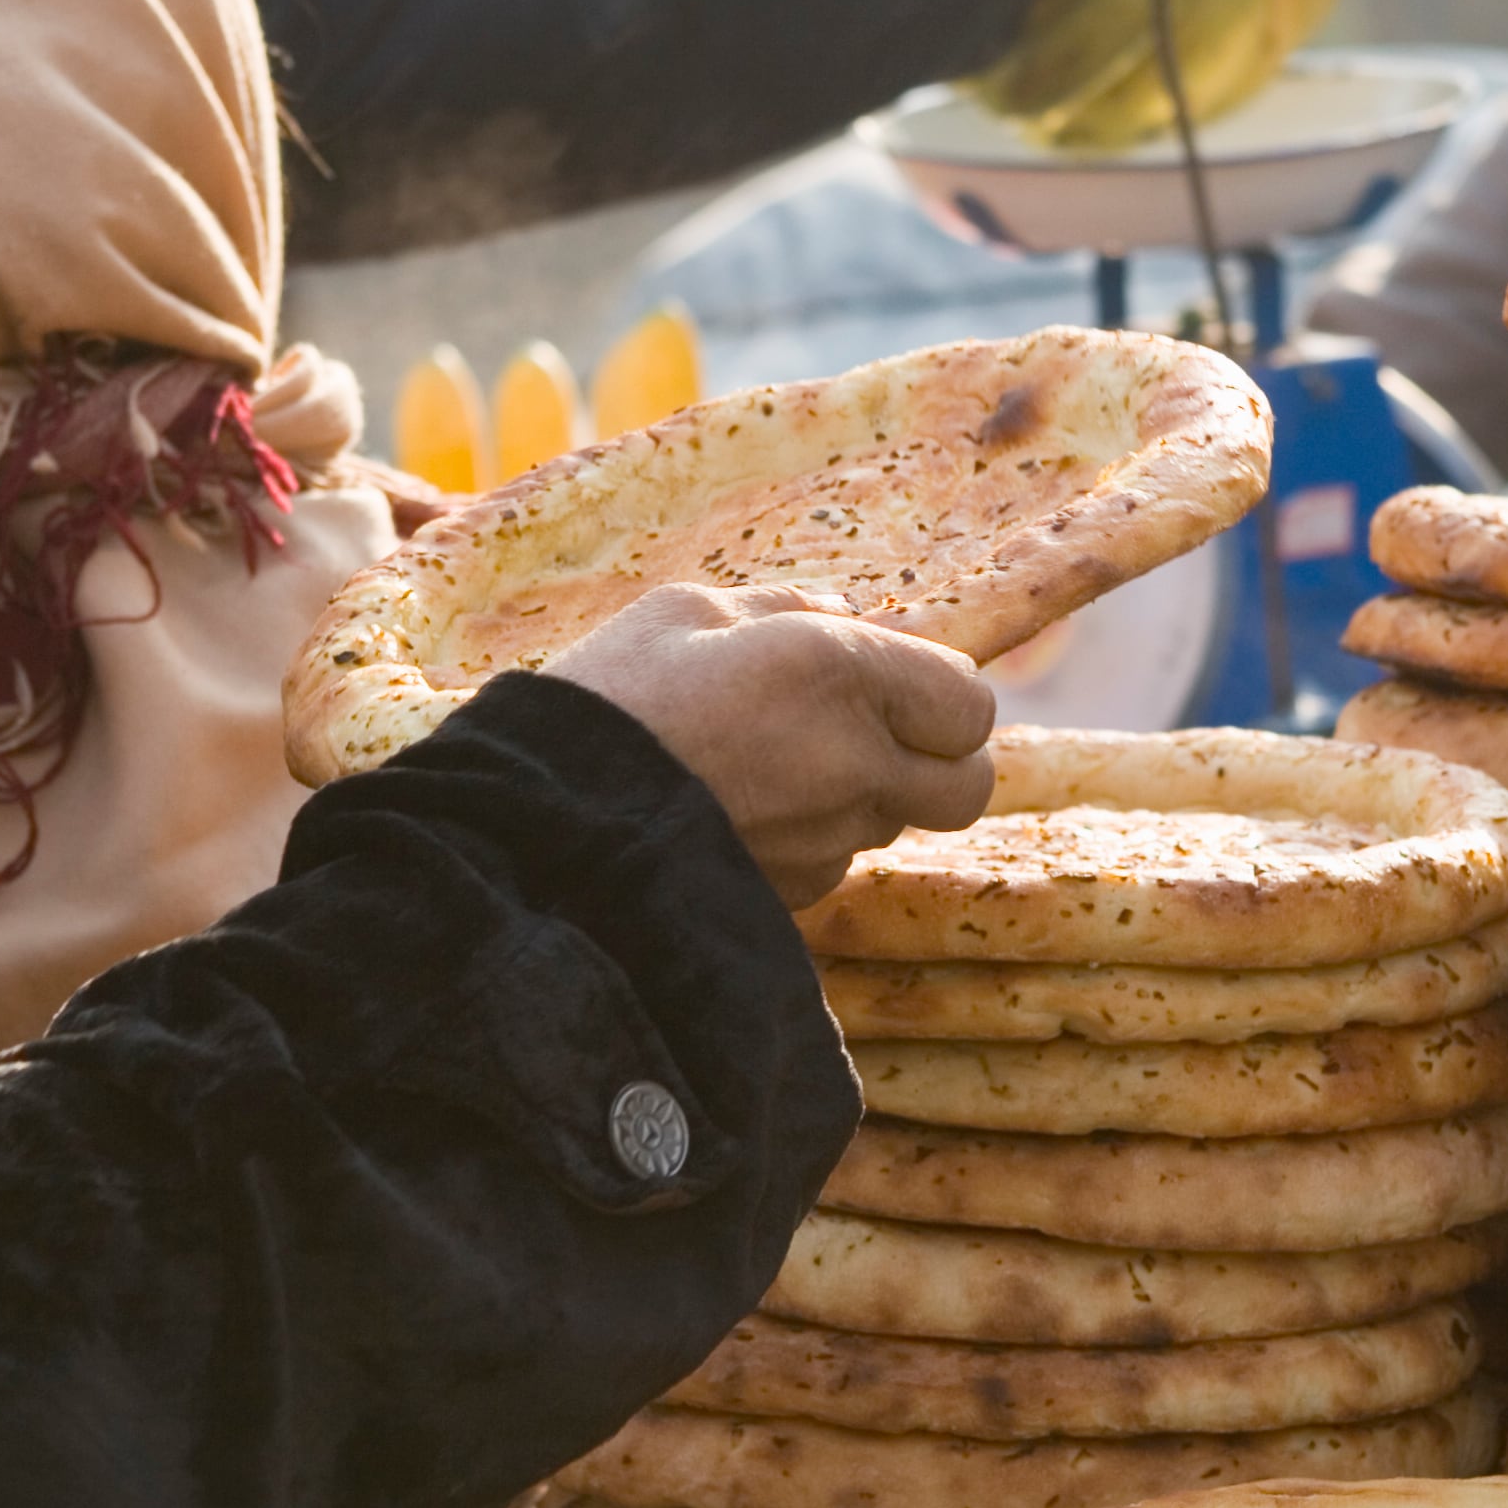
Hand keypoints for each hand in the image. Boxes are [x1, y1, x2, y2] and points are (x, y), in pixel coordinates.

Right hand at [549, 583, 995, 907]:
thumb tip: (846, 615)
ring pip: (894, 822)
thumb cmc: (607, 697)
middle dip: (940, 758)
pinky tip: (737, 810)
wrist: (537, 825)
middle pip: (968, 784)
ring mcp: (827, 842)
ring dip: (864, 794)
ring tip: (771, 762)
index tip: (890, 676)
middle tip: (876, 730)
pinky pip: (833, 862)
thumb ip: (786, 609)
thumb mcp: (683, 612)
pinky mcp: (793, 898)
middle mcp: (854, 766)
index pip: (970, 702)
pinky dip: (809, 836)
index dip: (940, 690)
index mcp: (841, 674)